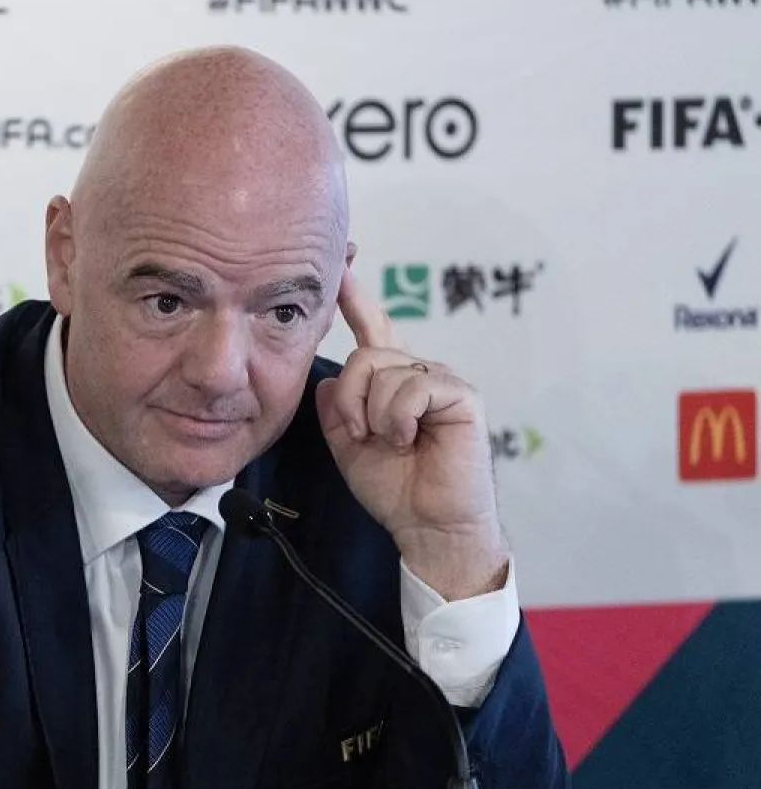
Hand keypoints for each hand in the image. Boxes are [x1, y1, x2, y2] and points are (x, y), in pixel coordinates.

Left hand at [314, 244, 509, 599]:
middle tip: (365, 436)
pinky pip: (409, 388)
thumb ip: (337, 409)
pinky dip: (397, 419)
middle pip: (364, 356)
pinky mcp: (461, 394)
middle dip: (352, 400)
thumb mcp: (349, 445)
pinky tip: (409, 439)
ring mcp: (442, 381)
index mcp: (393, 382)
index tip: (343, 265)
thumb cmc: (394, 488)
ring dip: (374, 416)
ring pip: (381, 371)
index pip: (373, 331)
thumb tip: (327, 379)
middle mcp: (419, 374)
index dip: (356, 299)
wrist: (427, 524)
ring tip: (393, 443)